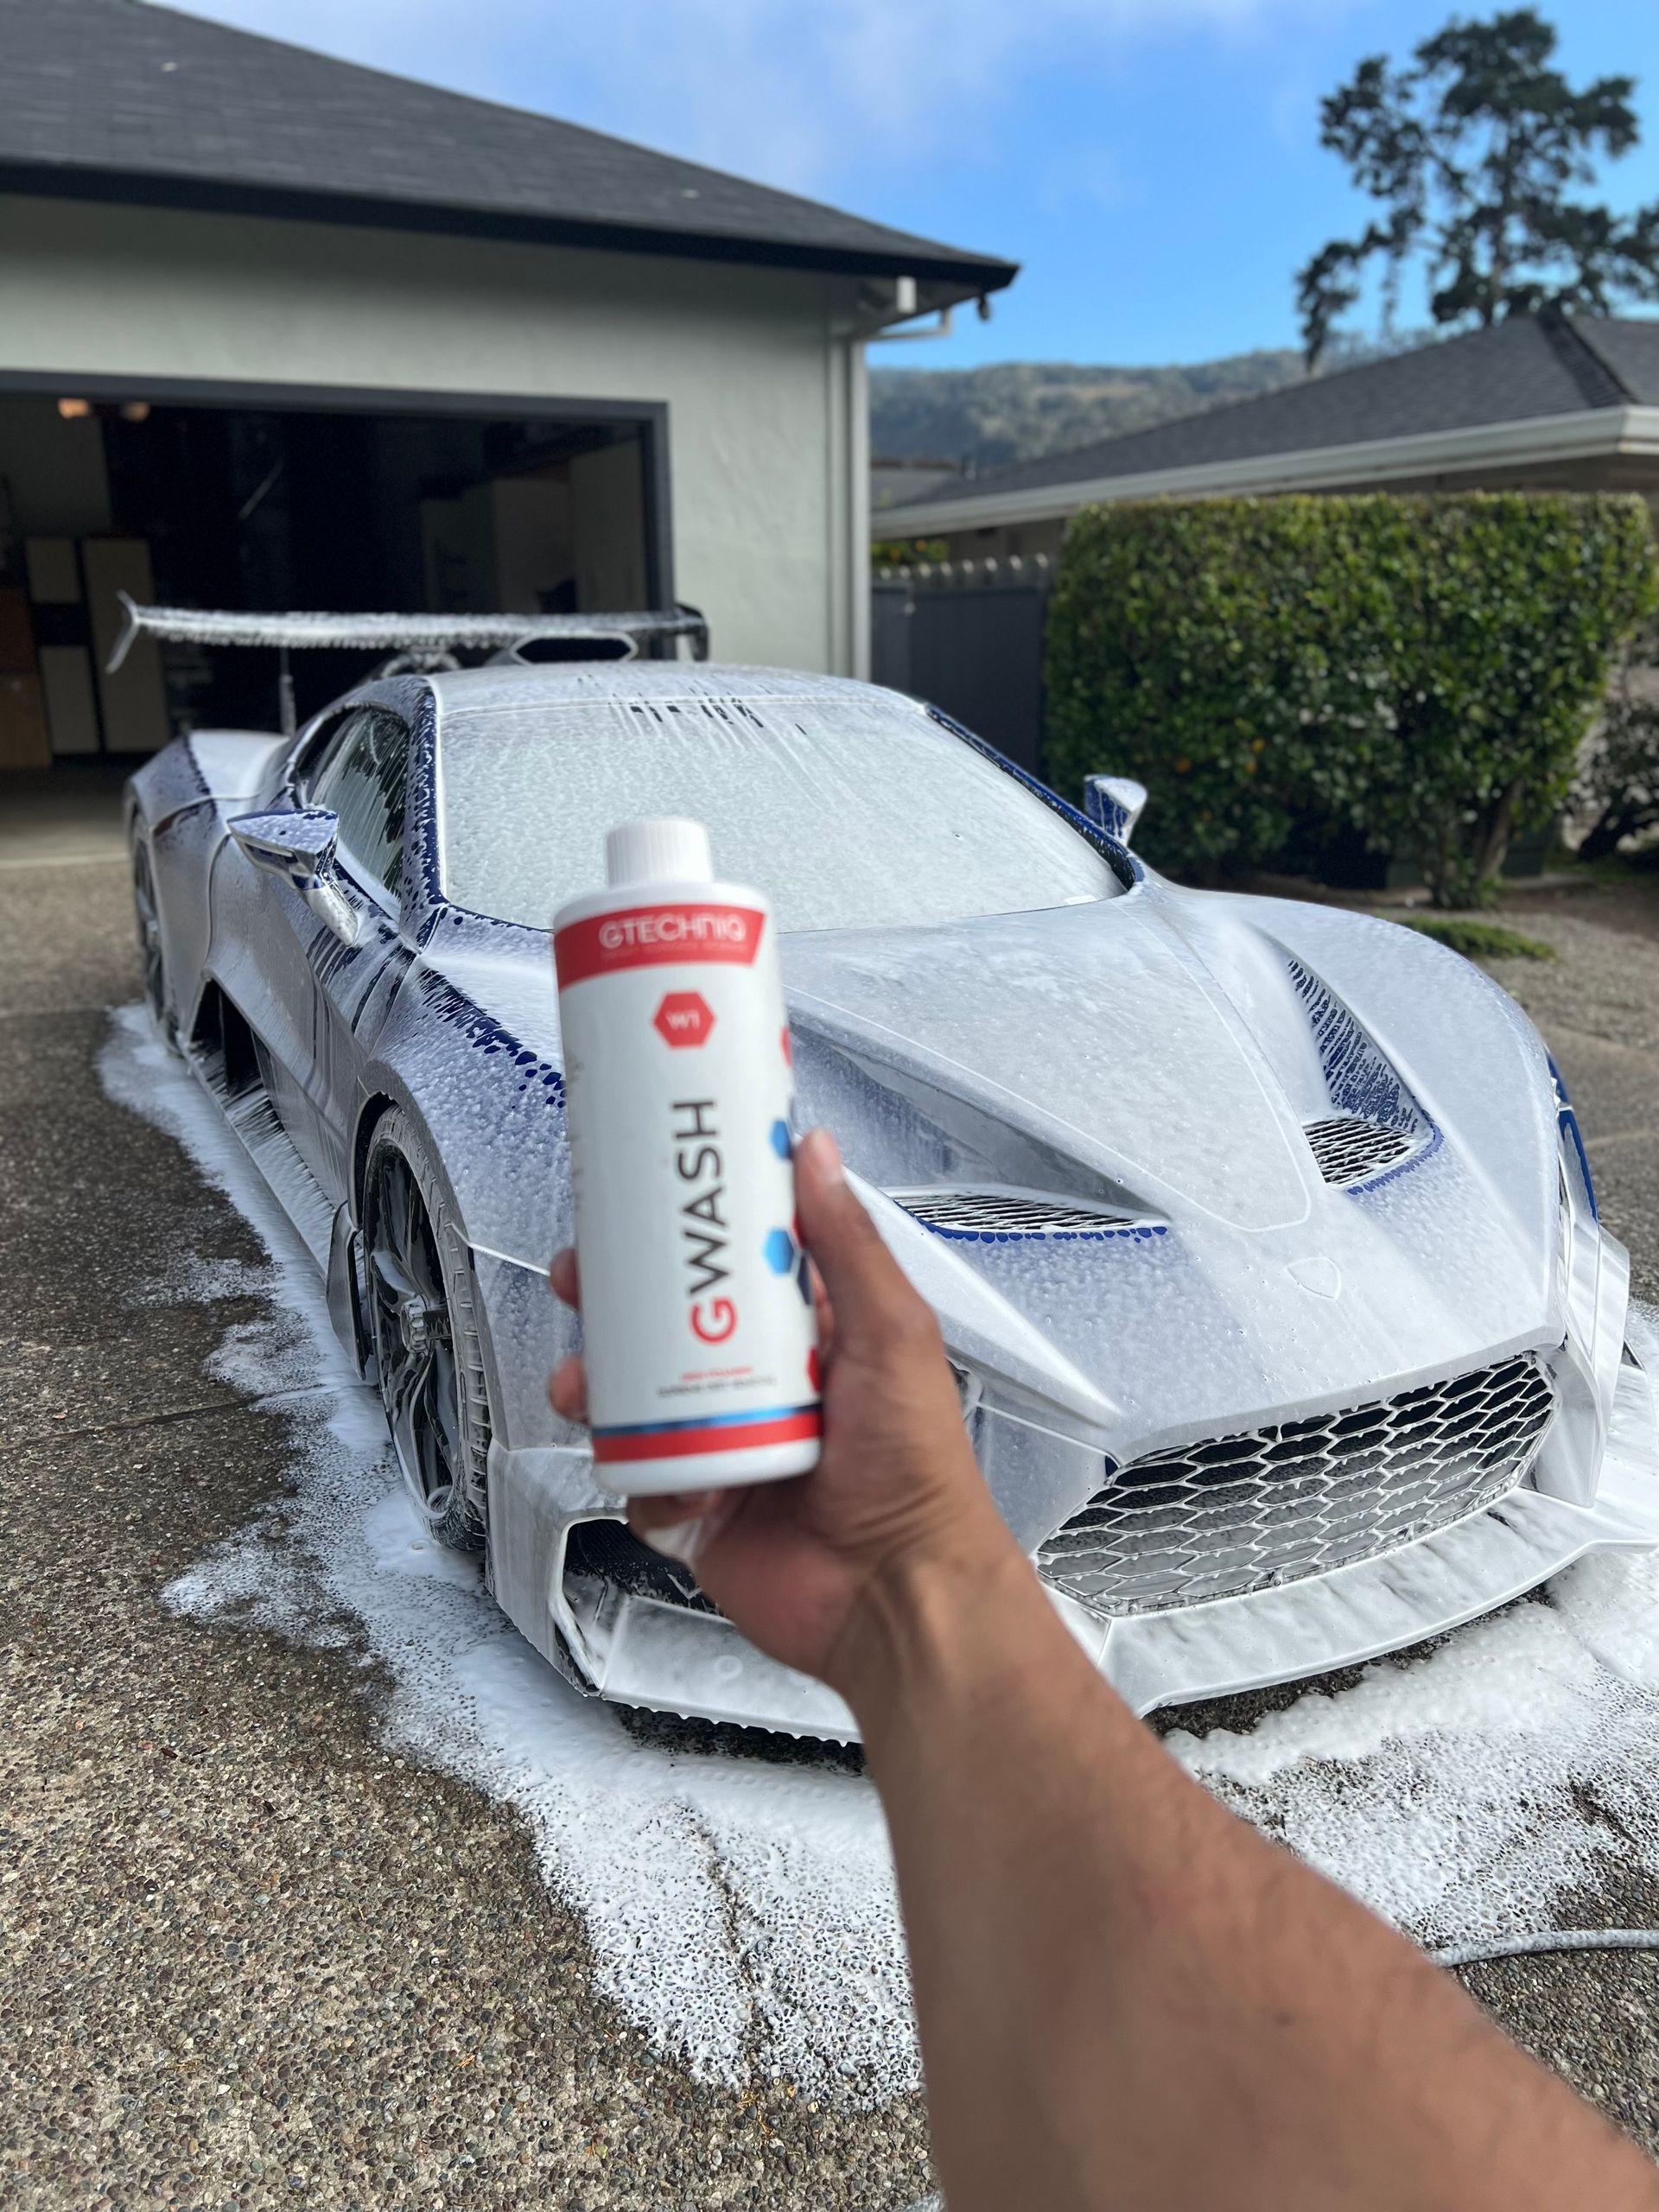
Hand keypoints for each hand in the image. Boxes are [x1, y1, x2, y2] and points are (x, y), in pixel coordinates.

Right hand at [548, 1128, 1016, 1694]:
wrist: (896, 1597)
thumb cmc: (918, 1474)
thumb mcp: (892, 1333)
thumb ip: (849, 1244)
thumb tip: (815, 1155)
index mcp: (811, 1335)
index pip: (737, 1262)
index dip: (689, 1229)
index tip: (648, 1194)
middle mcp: (762, 1385)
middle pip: (668, 1322)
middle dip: (617, 1299)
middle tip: (585, 1275)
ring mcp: (725, 1445)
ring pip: (637, 1397)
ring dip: (602, 1382)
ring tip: (588, 1380)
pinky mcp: (697, 1508)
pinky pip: (640, 1477)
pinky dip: (640, 1475)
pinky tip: (668, 1478)